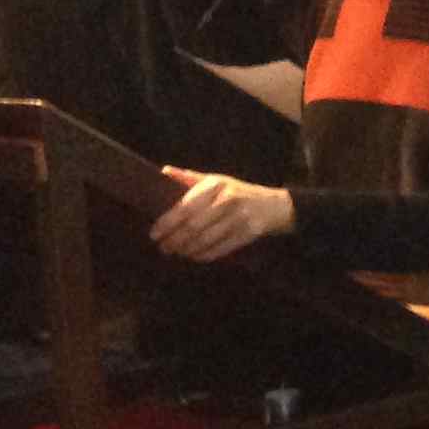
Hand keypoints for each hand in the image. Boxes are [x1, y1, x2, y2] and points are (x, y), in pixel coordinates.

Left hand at [149, 170, 296, 261]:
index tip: (154, 234)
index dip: (167, 223)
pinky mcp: (249, 233)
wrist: (275, 205)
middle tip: (163, 247)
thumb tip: (164, 172)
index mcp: (216, 185)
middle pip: (194, 226)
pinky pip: (221, 248)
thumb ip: (190, 178)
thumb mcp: (217, 180)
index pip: (186, 207)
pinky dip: (205, 255)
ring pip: (206, 239)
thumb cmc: (238, 192)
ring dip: (188, 249)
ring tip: (177, 252)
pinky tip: (195, 256)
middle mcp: (228, 199)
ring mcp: (240, 217)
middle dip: (175, 239)